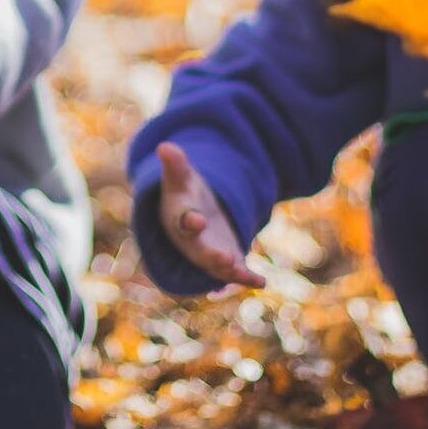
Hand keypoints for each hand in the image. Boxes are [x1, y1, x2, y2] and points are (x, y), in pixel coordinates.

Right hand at [156, 141, 263, 288]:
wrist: (190, 216)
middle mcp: (192, 242)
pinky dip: (247, 279)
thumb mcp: (180, 177)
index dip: (190, 220)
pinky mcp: (227, 261)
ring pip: (218, 268)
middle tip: (225, 259)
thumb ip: (175, 164)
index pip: (183, 221)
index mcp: (179, 219)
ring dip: (230, 272)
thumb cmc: (183, 194)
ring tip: (243, 274)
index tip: (196, 219)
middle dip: (212, 257)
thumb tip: (165, 146)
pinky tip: (262, 282)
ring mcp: (209, 254)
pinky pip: (236, 273)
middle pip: (200, 252)